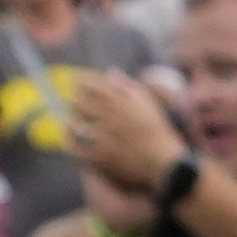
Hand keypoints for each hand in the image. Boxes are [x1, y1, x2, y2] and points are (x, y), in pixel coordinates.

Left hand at [59, 59, 181, 187]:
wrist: (165, 164)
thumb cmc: (157, 132)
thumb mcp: (147, 103)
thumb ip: (127, 86)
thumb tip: (110, 72)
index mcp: (119, 101)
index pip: (89, 84)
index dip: (79, 82)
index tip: (74, 82)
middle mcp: (109, 116)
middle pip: (78, 103)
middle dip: (74, 103)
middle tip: (72, 105)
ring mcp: (104, 137)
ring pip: (74, 125)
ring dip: (71, 123)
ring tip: (71, 124)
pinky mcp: (101, 157)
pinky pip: (76, 148)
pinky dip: (71, 145)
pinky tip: (71, 144)